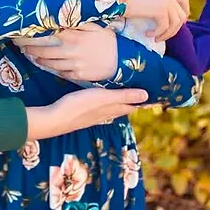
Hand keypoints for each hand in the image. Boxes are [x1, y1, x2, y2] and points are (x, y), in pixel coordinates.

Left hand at [21, 24, 117, 82]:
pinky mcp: (78, 75)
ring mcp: (74, 63)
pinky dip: (52, 69)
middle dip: (31, 49)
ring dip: (39, 59)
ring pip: (50, 63)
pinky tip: (47, 65)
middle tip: (22, 46)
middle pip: (44, 50)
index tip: (22, 33)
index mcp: (72, 35)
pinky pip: (61, 73)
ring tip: (32, 56)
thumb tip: (62, 13)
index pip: (46, 35)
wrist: (121, 59)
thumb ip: (76, 20)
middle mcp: (70, 49)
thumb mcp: (93, 25)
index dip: (32, 35)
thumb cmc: (106, 39)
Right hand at [26, 87, 147, 139]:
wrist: (55, 119)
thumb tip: (146, 95)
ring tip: (125, 91)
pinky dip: (106, 101)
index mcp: (112, 109)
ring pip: (111, 108)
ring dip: (119, 101)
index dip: (142, 100)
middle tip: (142, 89)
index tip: (154, 94)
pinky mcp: (84, 113)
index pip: (132, 105)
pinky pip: (100, 107)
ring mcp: (94, 115)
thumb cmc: (79, 106)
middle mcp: (106, 114)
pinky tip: (101, 98)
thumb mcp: (102, 98)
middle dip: (133, 100)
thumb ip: (123, 96)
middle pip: (123, 107)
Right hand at [124, 0, 188, 41]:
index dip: (184, 12)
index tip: (177, 22)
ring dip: (167, 33)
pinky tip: (148, 34)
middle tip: (167, 33)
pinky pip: (164, 26)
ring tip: (157, 38)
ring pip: (176, 22)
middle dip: (177, 26)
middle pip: (182, 13)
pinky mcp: (160, 10)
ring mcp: (165, 1)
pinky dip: (158, 33)